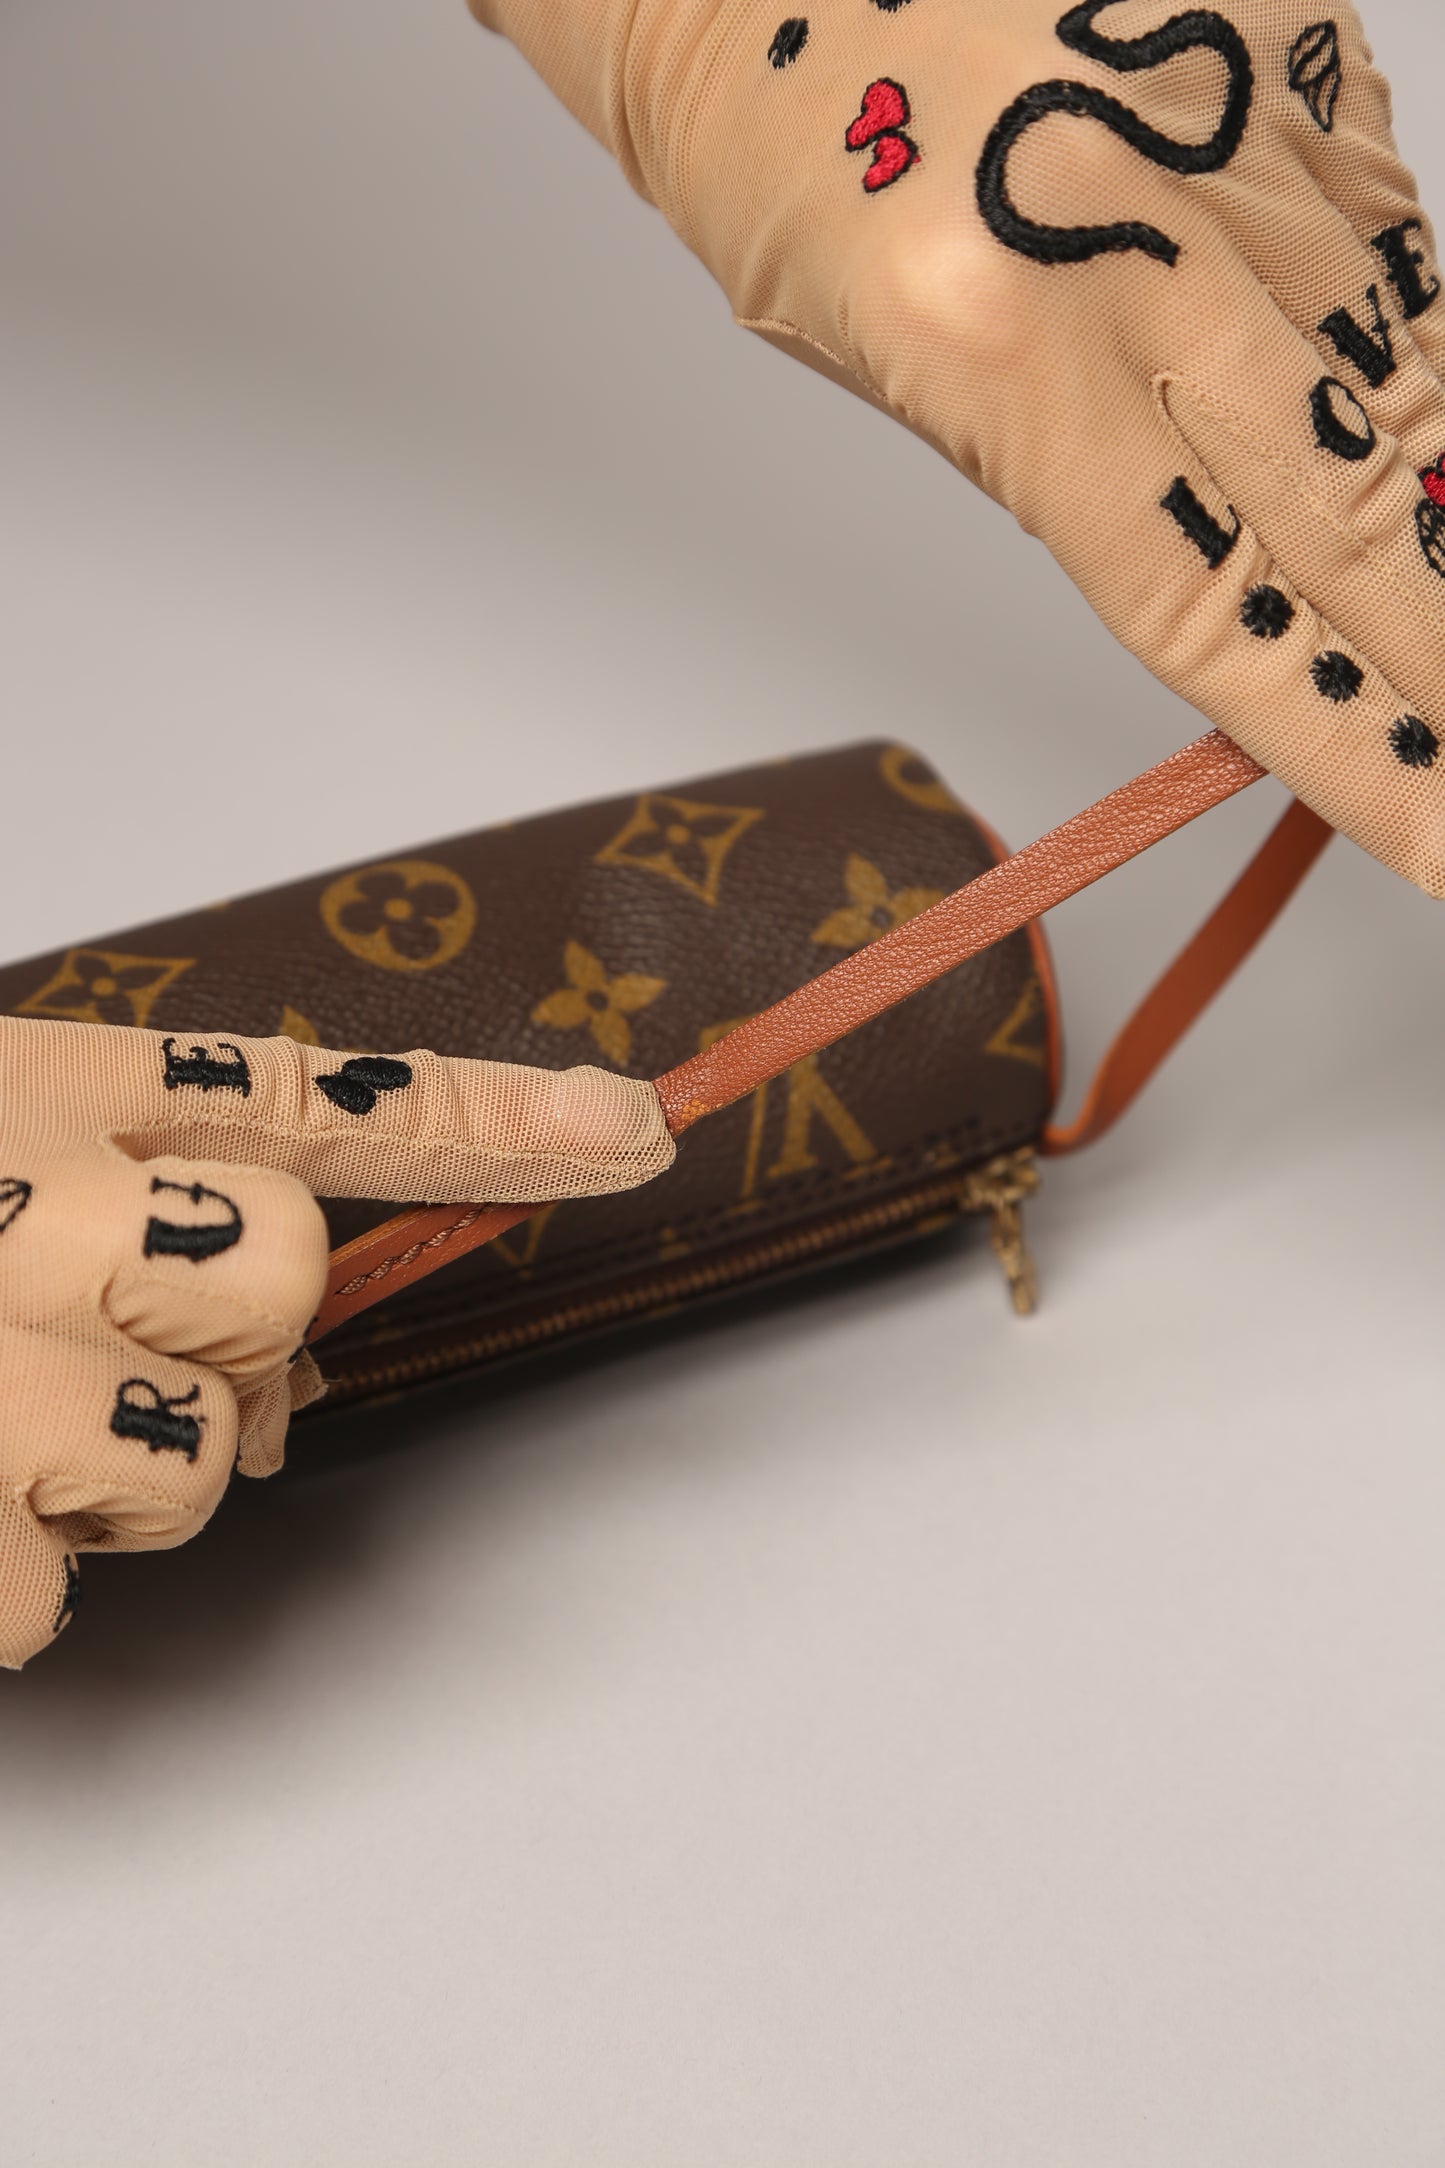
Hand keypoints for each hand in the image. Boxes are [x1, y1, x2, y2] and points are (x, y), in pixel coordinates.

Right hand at [0, 1017, 671, 1667]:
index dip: (498, 1122)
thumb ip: (148, 1208)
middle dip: (238, 1342)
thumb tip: (291, 1366)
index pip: (323, 1101)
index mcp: (52, 1092)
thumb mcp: (1, 1153)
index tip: (631, 1131)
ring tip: (6, 1425)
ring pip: (193, 1459)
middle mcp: (25, 1210)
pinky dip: (21, 1569)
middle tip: (121, 1345)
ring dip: (122, 1479)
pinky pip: (62, 1591)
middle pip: (283, 1280)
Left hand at [472, 0, 1444, 891]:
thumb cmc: (782, 148)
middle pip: (1350, 495)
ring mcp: (1222, 108)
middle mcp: (1131, 231)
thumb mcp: (881, 358)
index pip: (1214, 604)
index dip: (1347, 741)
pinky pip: (1385, 203)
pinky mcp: (1285, 14)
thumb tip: (1258, 546)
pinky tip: (1421, 402)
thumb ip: (1073, 461)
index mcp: (998, 345)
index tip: (1440, 843)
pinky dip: (1411, 316)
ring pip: (1401, 349)